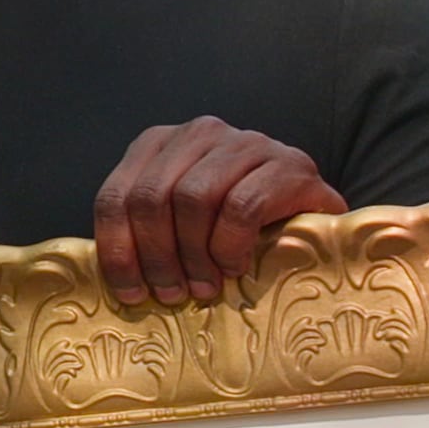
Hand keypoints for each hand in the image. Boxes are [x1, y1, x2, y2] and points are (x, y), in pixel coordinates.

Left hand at [93, 118, 345, 305]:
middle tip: (172, 294)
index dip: (117, 249)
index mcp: (162, 143)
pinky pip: (241, 207)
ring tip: (204, 286)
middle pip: (151, 197)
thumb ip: (146, 233)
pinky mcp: (288, 164)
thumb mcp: (181, 225)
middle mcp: (200, 133)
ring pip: (193, 198)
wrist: (313, 216)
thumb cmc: (239, 228)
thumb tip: (115, 280)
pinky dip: (230, 246)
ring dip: (193, 255)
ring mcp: (246, 143)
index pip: (116, 195)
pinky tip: (236, 268)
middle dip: (156, 256)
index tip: (130, 292)